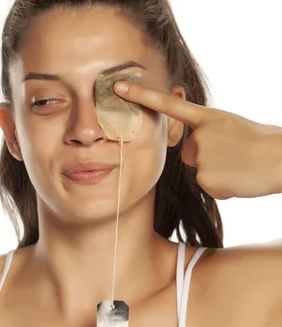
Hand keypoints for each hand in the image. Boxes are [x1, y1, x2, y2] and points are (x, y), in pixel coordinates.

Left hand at [114, 81, 281, 199]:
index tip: (117, 87)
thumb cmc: (260, 143)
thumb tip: (195, 150)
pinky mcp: (204, 179)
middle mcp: (198, 136)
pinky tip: (239, 179)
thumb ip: (207, 133)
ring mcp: (200, 157)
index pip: (167, 105)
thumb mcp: (230, 127)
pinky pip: (208, 186)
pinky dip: (224, 186)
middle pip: (189, 152)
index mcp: (207, 118)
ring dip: (216, 172)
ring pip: (199, 170)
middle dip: (207, 157)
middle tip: (234, 155)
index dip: (140, 96)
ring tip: (239, 166)